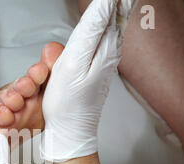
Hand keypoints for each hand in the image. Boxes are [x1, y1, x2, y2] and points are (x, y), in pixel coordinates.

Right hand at [41, 0, 133, 161]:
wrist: (71, 131)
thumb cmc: (68, 103)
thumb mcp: (73, 63)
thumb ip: (89, 32)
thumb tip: (105, 5)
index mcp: (104, 47)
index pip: (110, 9)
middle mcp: (109, 51)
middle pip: (115, 16)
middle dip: (116, 3)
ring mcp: (105, 60)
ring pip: (112, 26)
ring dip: (114, 11)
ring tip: (113, 1)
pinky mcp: (98, 69)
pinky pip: (106, 39)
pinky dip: (107, 25)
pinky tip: (106, 22)